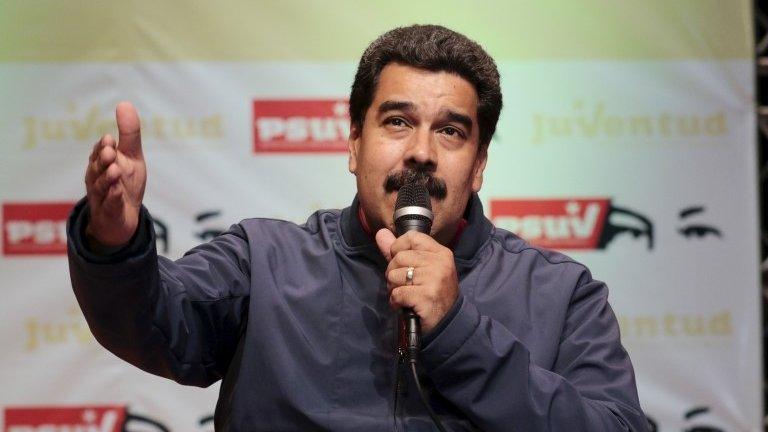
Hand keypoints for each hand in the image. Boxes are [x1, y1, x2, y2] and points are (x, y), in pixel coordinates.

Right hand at [84, 102, 146, 247]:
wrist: (122, 218)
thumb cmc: (125, 183)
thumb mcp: (131, 157)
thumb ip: (129, 134)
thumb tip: (124, 103)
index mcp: (101, 164)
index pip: (99, 152)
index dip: (103, 147)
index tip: (110, 139)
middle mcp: (97, 179)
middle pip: (97, 168)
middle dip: (102, 160)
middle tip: (110, 152)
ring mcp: (102, 197)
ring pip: (101, 187)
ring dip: (108, 178)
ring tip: (115, 170)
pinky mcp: (110, 213)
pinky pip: (110, 205)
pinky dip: (114, 199)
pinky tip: (118, 193)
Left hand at [376, 229, 459, 333]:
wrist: (447, 321)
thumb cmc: (432, 292)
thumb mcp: (421, 268)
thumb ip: (399, 250)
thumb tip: (380, 233)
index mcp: (440, 253)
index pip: (412, 237)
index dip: (399, 248)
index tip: (403, 263)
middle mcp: (439, 263)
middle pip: (399, 257)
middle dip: (394, 273)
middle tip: (404, 285)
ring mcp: (434, 279)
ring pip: (395, 275)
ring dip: (394, 288)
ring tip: (405, 295)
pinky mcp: (426, 296)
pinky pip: (397, 293)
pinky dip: (396, 301)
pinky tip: (404, 305)